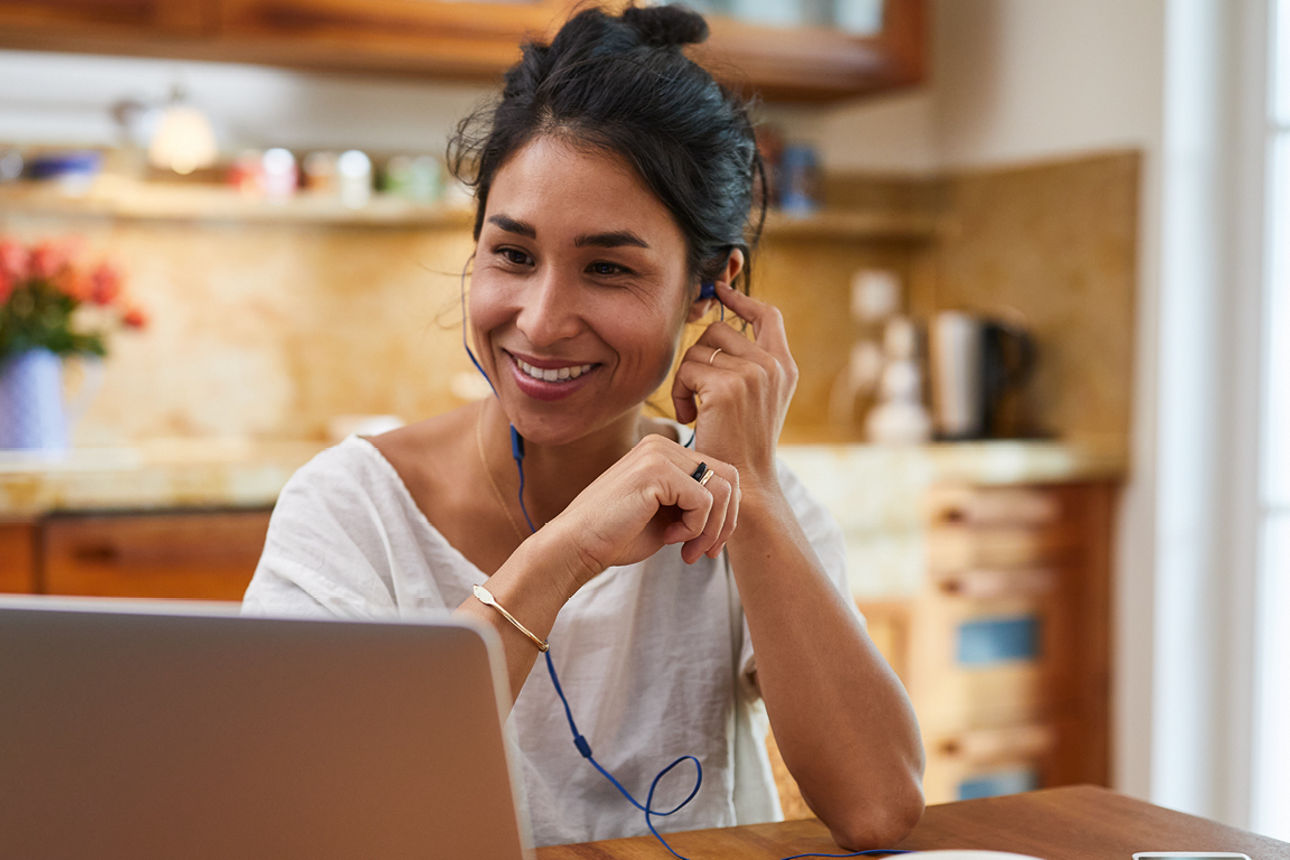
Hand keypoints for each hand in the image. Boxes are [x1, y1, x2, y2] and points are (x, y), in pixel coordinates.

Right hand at [545, 434, 739, 585]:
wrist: (576, 545)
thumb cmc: (617, 536)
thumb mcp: (667, 516)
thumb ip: (695, 505)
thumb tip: (734, 510)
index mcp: (664, 451)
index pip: (721, 474)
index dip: (725, 514)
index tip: (706, 545)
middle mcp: (663, 445)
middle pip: (730, 478)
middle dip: (725, 522)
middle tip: (704, 551)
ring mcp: (659, 454)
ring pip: (722, 490)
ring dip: (711, 529)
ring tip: (687, 550)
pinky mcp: (656, 471)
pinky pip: (704, 501)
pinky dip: (694, 528)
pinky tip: (669, 539)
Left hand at [670, 282, 797, 493]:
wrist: (747, 482)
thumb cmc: (741, 444)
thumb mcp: (756, 399)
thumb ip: (748, 365)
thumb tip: (717, 326)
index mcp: (784, 366)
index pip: (767, 314)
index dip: (742, 300)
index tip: (720, 290)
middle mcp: (773, 365)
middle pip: (719, 329)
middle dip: (698, 357)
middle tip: (696, 392)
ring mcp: (753, 374)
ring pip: (699, 349)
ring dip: (686, 378)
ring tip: (694, 410)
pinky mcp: (727, 386)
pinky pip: (687, 370)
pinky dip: (680, 393)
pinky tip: (690, 418)